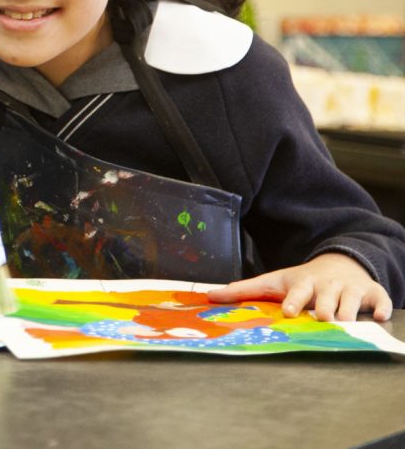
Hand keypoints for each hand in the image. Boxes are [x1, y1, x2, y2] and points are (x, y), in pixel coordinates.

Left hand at [206, 252, 391, 321]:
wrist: (338, 264)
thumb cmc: (301, 280)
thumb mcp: (273, 282)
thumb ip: (242, 290)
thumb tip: (208, 296)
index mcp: (302, 284)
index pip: (297, 293)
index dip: (294, 302)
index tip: (289, 312)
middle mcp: (327, 286)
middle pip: (326, 303)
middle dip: (324, 311)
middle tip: (323, 320)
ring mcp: (351, 290)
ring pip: (351, 305)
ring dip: (349, 315)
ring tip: (345, 324)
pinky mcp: (373, 294)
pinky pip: (381, 301)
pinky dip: (381, 309)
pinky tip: (380, 316)